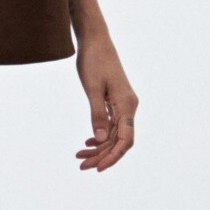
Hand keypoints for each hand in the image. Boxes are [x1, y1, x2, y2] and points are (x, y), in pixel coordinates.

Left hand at [74, 37, 137, 172]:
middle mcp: (129, 107)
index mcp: (127, 105)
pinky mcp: (116, 102)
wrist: (95, 41)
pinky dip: (100, 136)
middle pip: (119, 141)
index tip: (99, 168)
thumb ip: (97, 114)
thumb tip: (100, 140)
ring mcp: (123, 105)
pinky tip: (88, 143)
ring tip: (80, 157)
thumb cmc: (94, 61)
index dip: (113, 156)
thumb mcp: (92, 89)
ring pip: (114, 134)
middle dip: (102, 155)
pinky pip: (111, 125)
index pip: (125, 139)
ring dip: (99, 148)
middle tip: (82, 166)